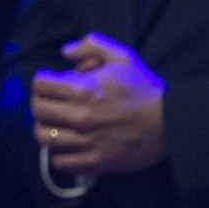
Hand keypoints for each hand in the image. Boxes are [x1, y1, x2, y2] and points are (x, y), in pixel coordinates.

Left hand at [30, 34, 166, 176]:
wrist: (170, 122)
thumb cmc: (145, 88)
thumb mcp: (122, 57)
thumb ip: (92, 45)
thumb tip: (65, 52)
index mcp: (83, 90)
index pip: (39, 85)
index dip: (44, 81)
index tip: (53, 83)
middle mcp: (80, 116)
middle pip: (37, 110)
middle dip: (42, 102)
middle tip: (54, 103)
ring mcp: (86, 141)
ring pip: (43, 137)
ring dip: (48, 128)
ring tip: (59, 125)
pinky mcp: (95, 162)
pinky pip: (60, 162)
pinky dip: (59, 154)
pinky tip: (69, 144)